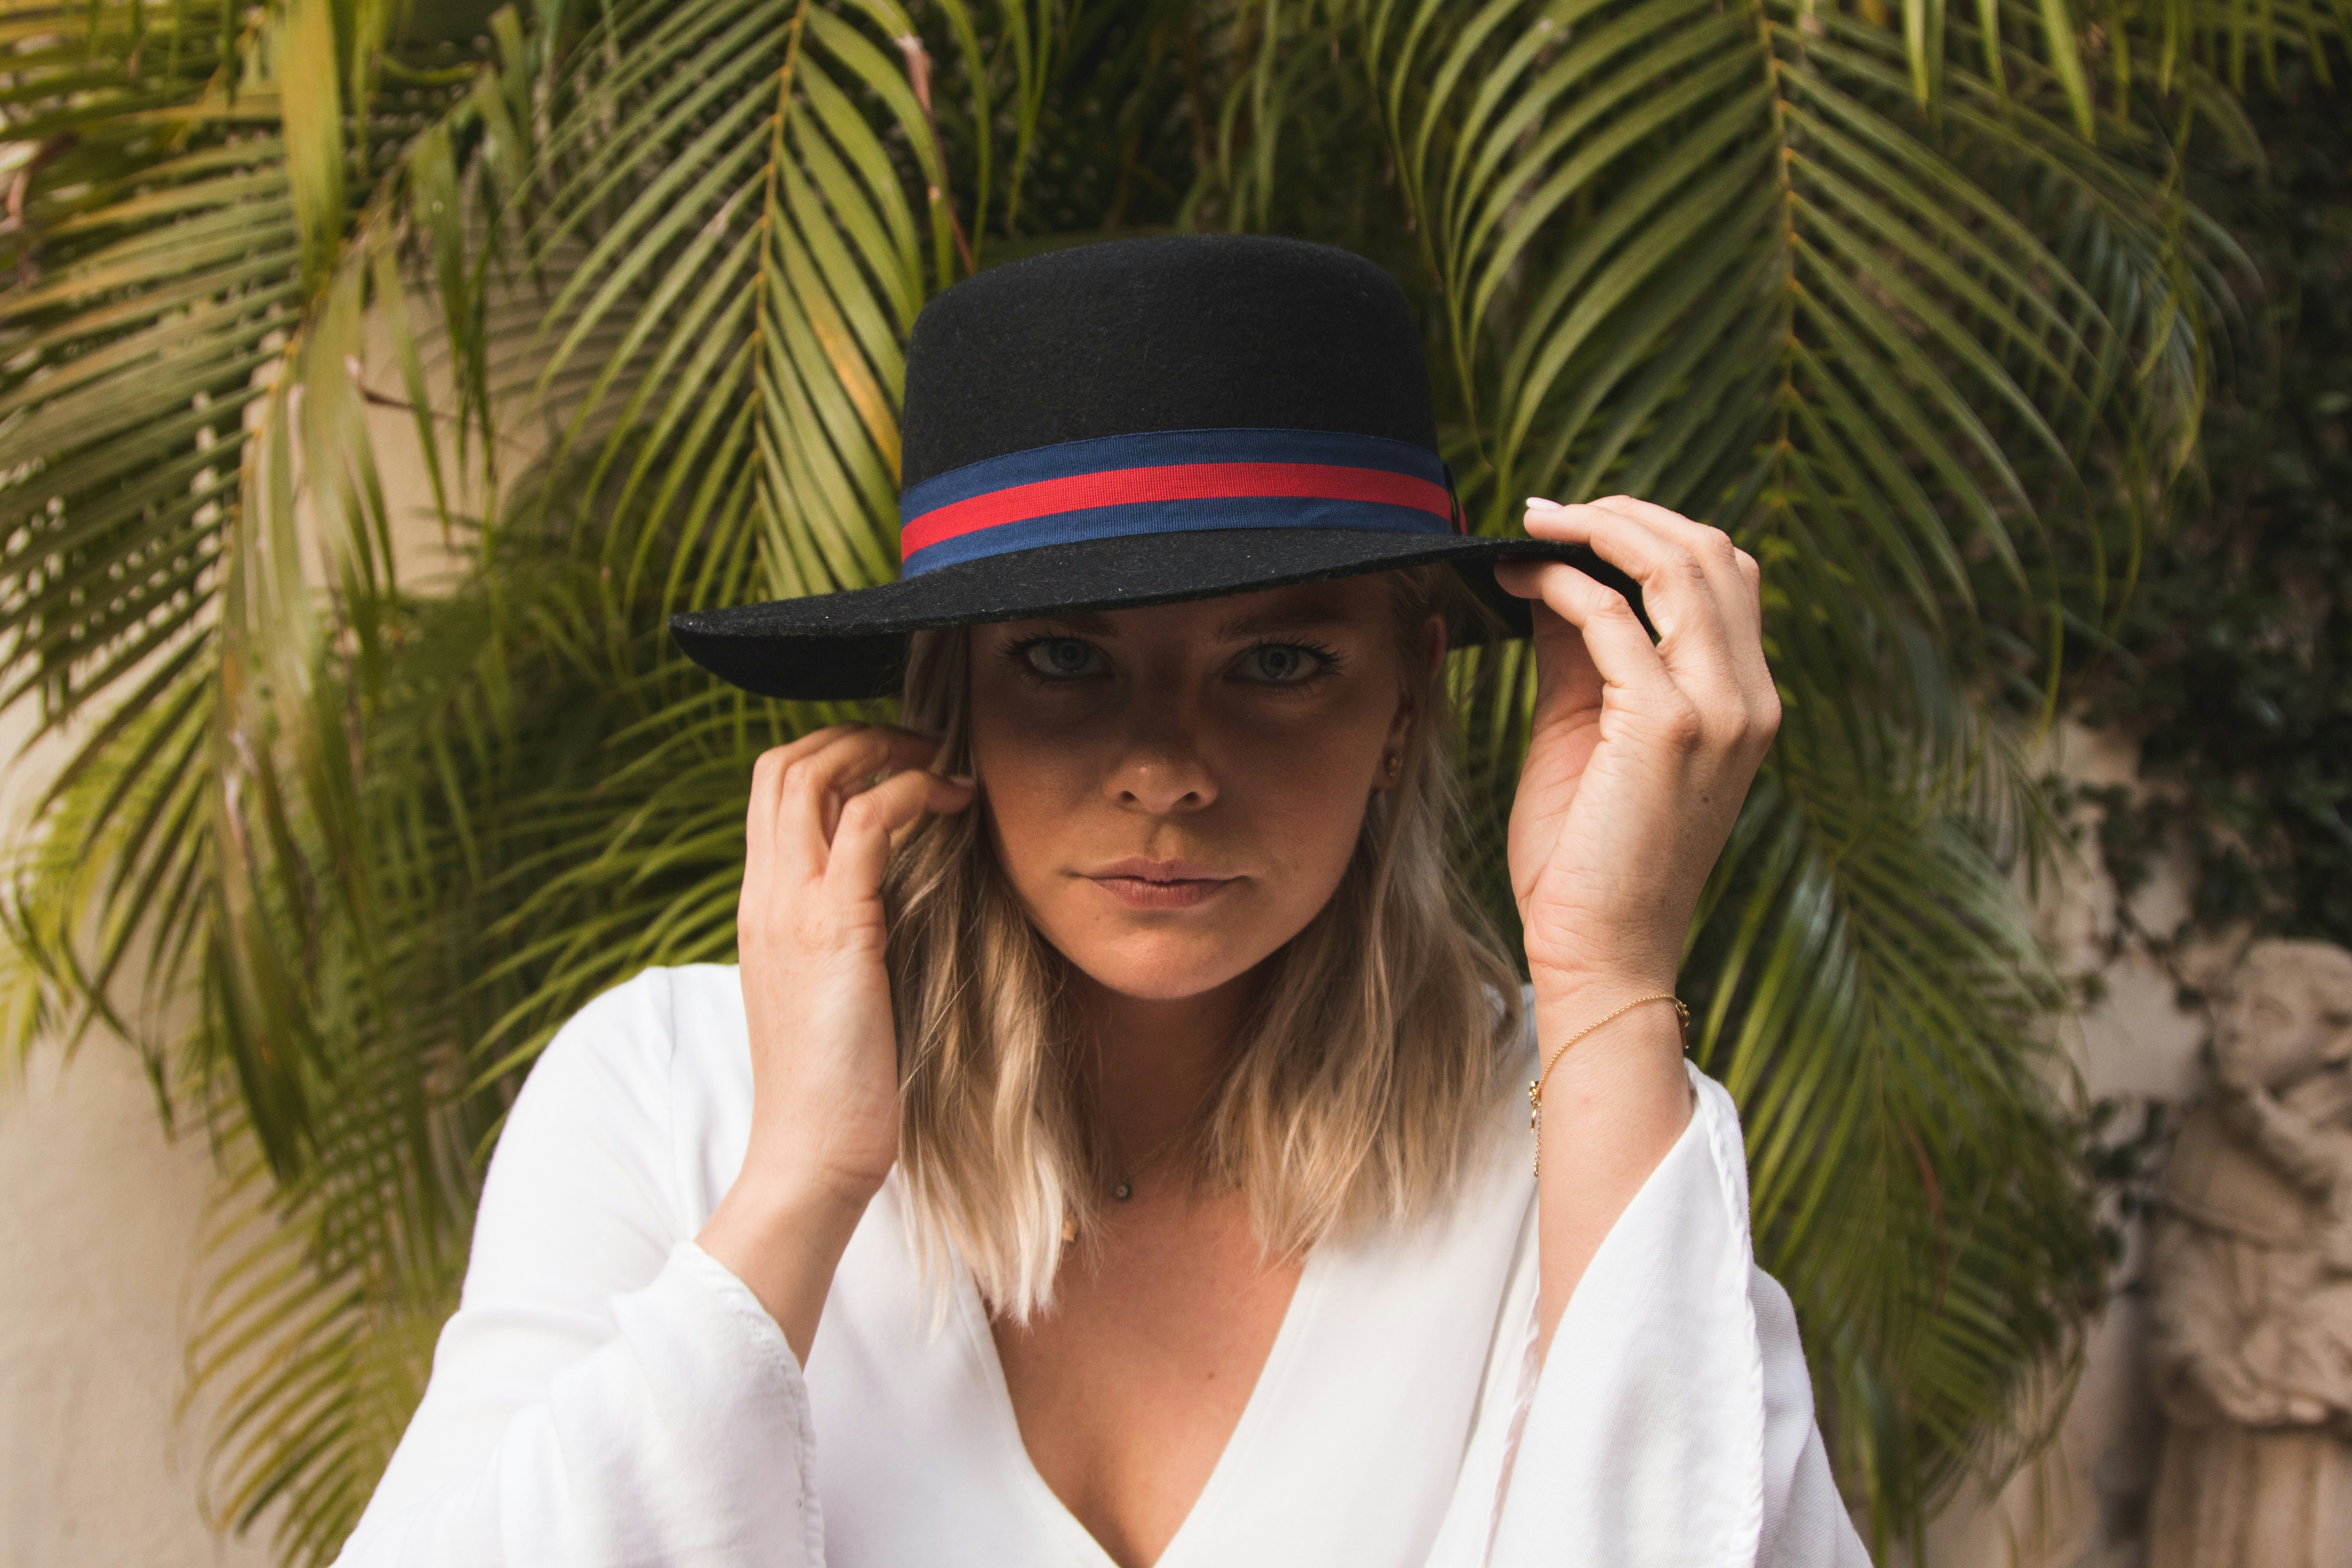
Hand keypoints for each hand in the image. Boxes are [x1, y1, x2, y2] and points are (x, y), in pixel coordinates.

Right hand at [701, 723, 974, 1355]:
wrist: (812, 1155)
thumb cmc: (837, 1086)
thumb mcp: (831, 991)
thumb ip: (845, 935)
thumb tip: (893, 898)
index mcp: (761, 908)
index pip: (773, 790)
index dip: (832, 753)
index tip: (896, 762)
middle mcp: (765, 896)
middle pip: (783, 763)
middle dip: (855, 733)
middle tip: (923, 747)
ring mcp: (791, 909)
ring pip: (813, 773)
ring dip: (886, 749)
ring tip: (943, 764)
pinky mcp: (836, 928)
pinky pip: (865, 822)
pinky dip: (911, 790)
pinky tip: (954, 801)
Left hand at [1494, 497, 1778, 1015]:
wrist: (1601, 951)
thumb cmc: (1588, 855)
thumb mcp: (1589, 733)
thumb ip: (1585, 655)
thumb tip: (1557, 581)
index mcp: (1745, 701)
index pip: (1725, 575)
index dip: (1652, 531)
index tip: (1575, 523)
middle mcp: (1749, 699)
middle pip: (1712, 552)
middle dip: (1626, 514)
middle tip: (1548, 511)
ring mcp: (1718, 711)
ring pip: (1678, 566)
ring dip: (1599, 529)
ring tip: (1535, 525)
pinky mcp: (1667, 727)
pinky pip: (1614, 619)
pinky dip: (1564, 584)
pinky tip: (1522, 581)